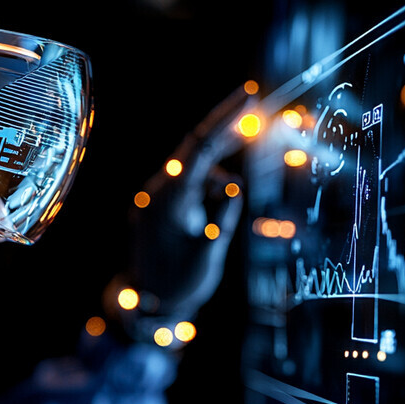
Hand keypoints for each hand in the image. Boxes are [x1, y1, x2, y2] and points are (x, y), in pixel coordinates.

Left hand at [109, 86, 253, 335]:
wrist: (149, 306)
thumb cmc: (180, 284)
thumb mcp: (210, 251)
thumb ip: (223, 216)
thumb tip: (233, 185)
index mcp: (170, 200)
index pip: (201, 148)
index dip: (225, 119)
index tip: (248, 97)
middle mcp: (157, 193)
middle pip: (196, 152)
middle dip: (226, 135)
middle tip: (255, 114)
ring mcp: (155, 199)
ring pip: (196, 174)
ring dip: (215, 186)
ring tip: (210, 229)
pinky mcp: (157, 207)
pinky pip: (188, 188)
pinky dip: (205, 195)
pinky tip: (206, 226)